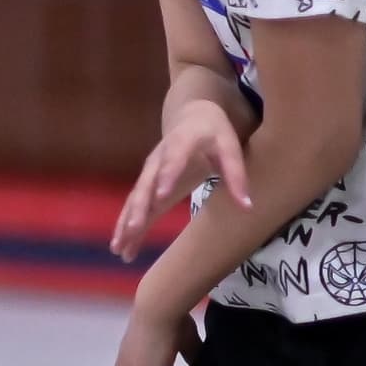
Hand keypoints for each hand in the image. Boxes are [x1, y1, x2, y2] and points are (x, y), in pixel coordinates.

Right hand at [114, 97, 251, 255]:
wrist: (192, 118)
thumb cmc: (215, 133)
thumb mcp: (230, 148)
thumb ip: (237, 177)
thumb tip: (248, 207)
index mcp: (181, 143)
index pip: (173, 159)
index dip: (167, 176)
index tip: (162, 196)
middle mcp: (158, 159)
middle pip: (145, 183)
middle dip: (138, 207)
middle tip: (133, 227)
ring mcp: (149, 172)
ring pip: (135, 198)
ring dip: (125, 222)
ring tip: (118, 247)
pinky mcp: (148, 184)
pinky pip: (135, 206)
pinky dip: (126, 225)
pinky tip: (120, 246)